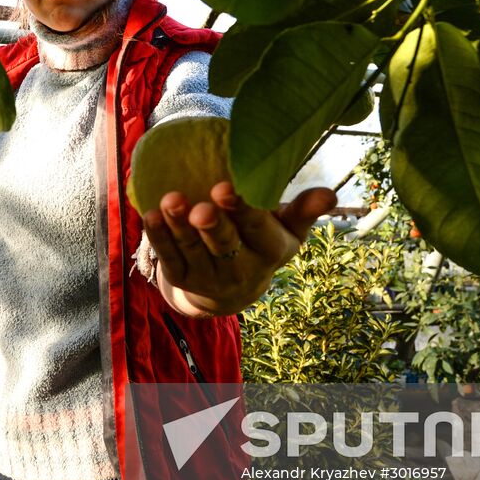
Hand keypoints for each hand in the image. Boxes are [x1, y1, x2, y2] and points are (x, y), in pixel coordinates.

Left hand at [142, 182, 336, 317]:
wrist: (231, 291)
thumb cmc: (263, 244)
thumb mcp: (287, 231)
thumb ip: (303, 211)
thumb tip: (329, 194)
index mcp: (269, 252)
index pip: (257, 230)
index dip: (243, 211)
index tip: (227, 188)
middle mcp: (239, 269)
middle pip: (224, 245)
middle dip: (212, 226)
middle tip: (202, 207)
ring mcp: (207, 276)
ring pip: (191, 249)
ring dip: (178, 226)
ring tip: (170, 201)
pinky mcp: (181, 278)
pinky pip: (168, 257)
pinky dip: (158, 237)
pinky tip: (150, 214)